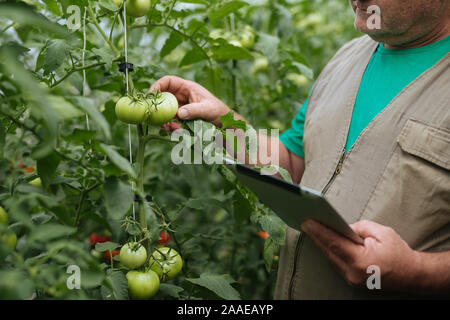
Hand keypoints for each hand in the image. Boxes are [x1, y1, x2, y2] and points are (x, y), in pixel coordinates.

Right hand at [150, 75, 230, 126]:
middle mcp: (182, 96)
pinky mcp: (181, 118)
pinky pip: (171, 120)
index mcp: (187, 88)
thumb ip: (194, 110)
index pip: (168, 81)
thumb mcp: (207, 109)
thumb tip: (179, 113)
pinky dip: (171, 126)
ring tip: (169, 127)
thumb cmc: (218, 111)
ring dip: (164, 119)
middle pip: (163, 97)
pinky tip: (175, 130)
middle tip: (154, 115)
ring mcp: (180, 107)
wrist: (224, 123)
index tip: (151, 95)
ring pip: (166, 111)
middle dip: (158, 106)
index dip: (158, 85)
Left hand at [301, 219, 422, 291]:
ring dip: (322, 243)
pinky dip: (331, 251)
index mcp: (361, 260)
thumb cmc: (398, 252)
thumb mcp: (381, 232)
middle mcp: (353, 273)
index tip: (307, 222)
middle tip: (306, 222)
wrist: (412, 274)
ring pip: (331, 258)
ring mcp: (352, 279)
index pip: (334, 243)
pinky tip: (324, 240)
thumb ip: (358, 228)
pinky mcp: (352, 279)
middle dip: (317, 235)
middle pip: (329, 251)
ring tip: (311, 228)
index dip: (318, 231)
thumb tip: (342, 227)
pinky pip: (337, 262)